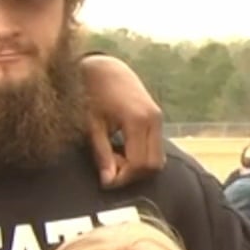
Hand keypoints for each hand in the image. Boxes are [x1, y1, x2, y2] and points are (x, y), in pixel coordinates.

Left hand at [79, 54, 165, 188]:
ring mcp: (158, 119)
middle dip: (132, 174)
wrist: (104, 68)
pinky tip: (120, 151)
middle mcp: (154, 120)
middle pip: (154, 165)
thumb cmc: (91, 94)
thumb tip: (107, 182)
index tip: (104, 181)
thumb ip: (101, 154)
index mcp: (138, 120)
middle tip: (108, 169)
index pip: (140, 164)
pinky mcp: (157, 119)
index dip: (123, 178)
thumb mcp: (91, 125)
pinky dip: (140, 156)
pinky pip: (155, 148)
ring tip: (112, 158)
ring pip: (157, 158)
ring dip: (136, 166)